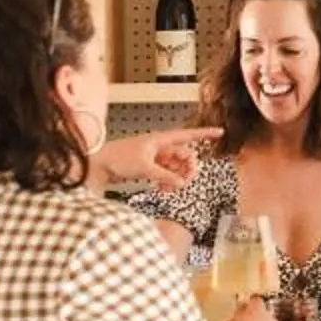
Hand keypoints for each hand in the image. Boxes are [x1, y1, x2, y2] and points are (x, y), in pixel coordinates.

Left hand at [89, 127, 218, 189]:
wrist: (100, 164)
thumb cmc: (118, 157)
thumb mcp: (145, 167)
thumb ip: (165, 176)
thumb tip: (181, 183)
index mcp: (161, 140)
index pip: (188, 135)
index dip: (204, 133)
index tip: (219, 131)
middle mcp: (160, 147)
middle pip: (185, 156)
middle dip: (187, 169)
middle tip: (184, 182)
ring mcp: (156, 157)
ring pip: (176, 167)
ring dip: (176, 178)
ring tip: (168, 189)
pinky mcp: (150, 167)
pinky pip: (167, 174)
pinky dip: (167, 181)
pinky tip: (163, 189)